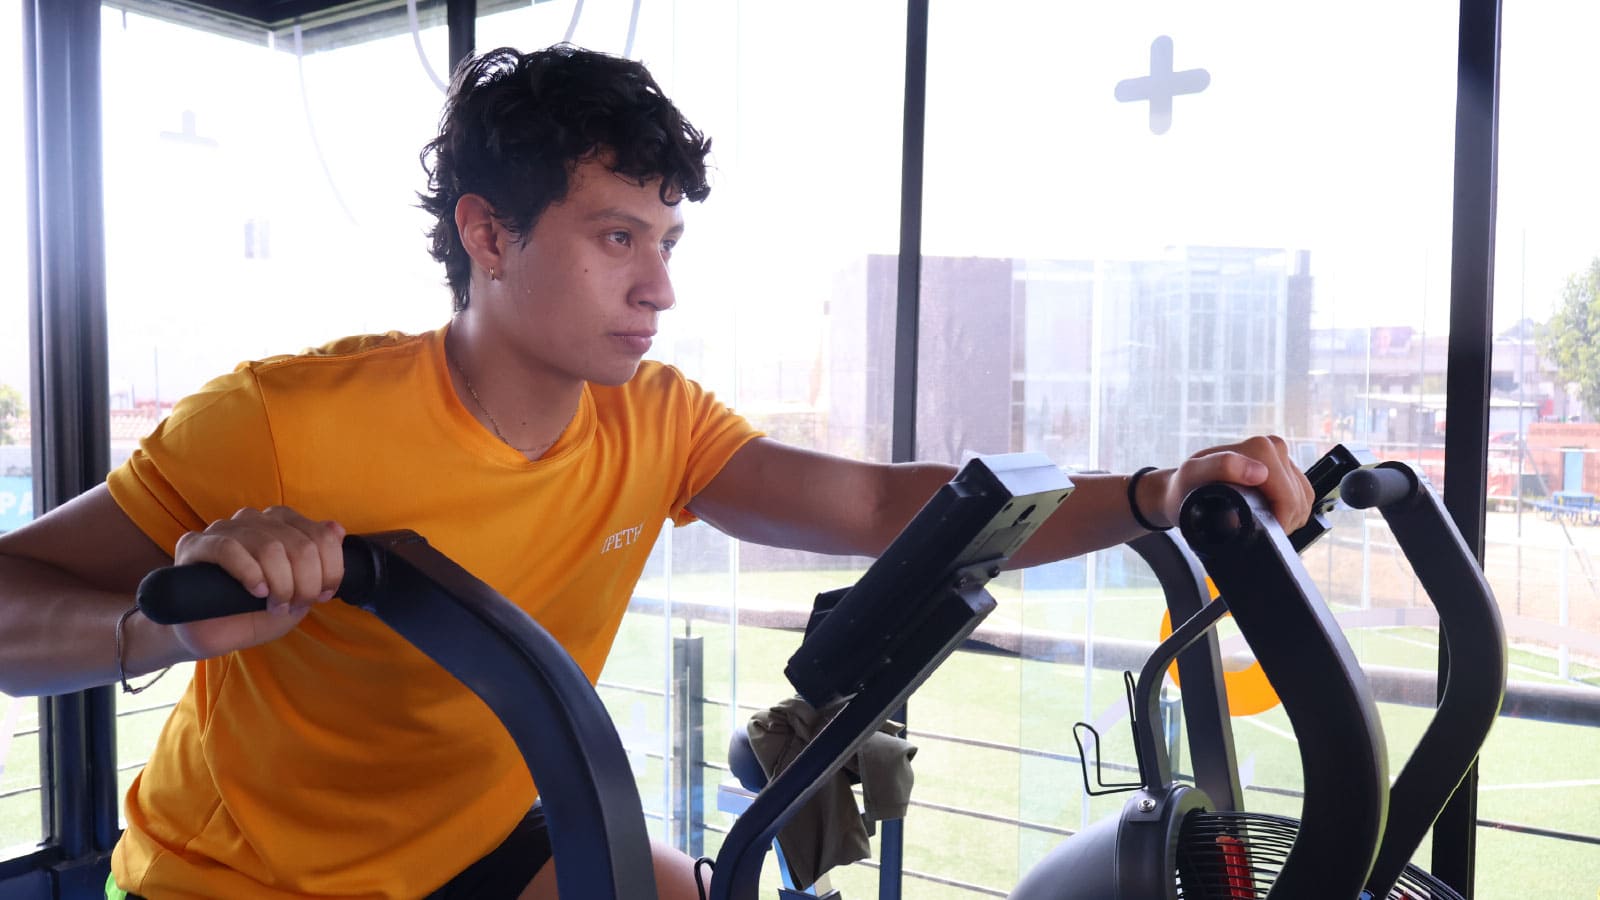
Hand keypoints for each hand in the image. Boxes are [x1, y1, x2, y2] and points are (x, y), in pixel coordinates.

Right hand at [167, 506, 345, 659]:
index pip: (321, 535)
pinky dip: (250, 572)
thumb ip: (319, 562)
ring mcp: (224, 529)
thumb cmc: (253, 611)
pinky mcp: (196, 545)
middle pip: (299, 544)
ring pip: (269, 546)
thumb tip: (336, 530)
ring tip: (275, 604)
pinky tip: (256, 591)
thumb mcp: (297, 591)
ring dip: (281, 583)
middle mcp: (254, 520)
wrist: (209, 633)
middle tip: (295, 604)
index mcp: (281, 524)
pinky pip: (229, 549)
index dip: (330, 569)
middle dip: (306, 582)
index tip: (324, 595)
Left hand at [1145, 435, 1314, 531]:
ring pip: (1304, 498)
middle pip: (1299, 498)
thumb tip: (1260, 472)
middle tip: (1259, 531)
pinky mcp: (1285, 467)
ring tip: (1262, 523)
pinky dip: (1291, 511)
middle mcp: (1273, 446)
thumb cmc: (1186, 485)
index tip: (1261, 533)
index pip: (1289, 495)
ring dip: (1289, 517)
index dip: (1280, 521)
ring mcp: (1281, 457)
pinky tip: (1270, 515)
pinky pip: (1303, 494)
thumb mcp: (1194, 475)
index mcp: (1259, 448)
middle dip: (1284, 521)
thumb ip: (1221, 467)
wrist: (1181, 487)